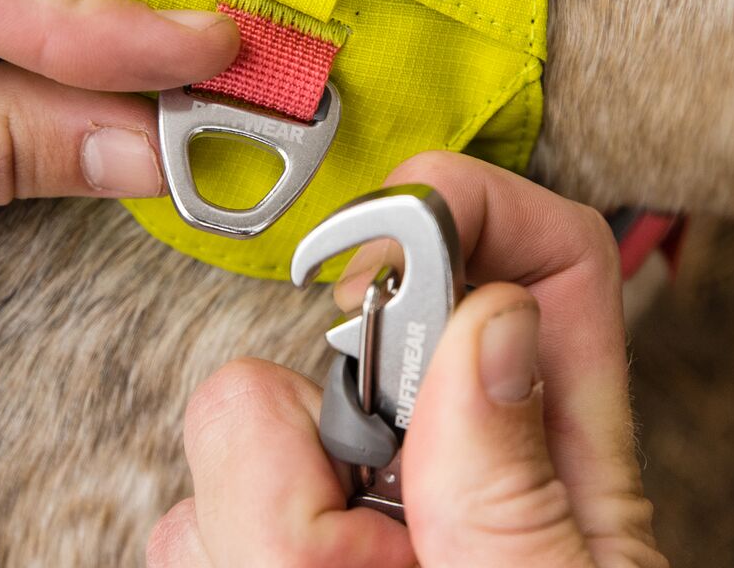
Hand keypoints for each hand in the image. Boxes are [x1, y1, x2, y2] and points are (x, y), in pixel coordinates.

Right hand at [150, 154, 667, 566]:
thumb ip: (515, 487)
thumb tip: (491, 321)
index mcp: (554, 457)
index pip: (548, 258)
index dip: (472, 201)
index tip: (385, 241)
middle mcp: (442, 462)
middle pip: (332, 333)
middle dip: (310, 437)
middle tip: (376, 552)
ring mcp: (346, 509)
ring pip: (232, 425)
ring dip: (257, 527)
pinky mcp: (257, 553)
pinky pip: (180, 523)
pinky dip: (215, 559)